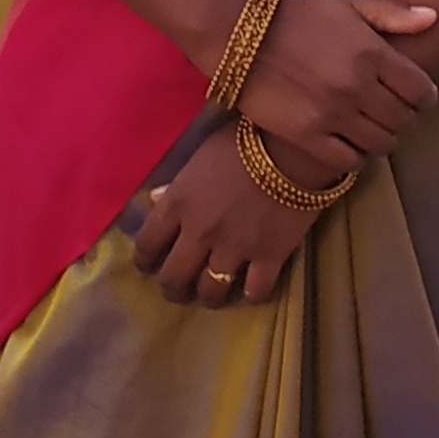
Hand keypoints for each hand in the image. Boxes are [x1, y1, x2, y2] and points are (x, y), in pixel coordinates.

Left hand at [133, 125, 322, 305]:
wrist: (294, 145)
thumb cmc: (243, 140)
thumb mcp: (201, 156)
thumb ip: (177, 184)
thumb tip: (156, 200)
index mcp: (178, 204)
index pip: (147, 244)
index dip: (144, 261)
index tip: (149, 266)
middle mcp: (200, 233)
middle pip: (174, 278)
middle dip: (172, 289)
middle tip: (178, 290)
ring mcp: (235, 248)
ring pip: (211, 291)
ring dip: (208, 296)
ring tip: (212, 295)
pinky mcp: (269, 256)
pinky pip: (255, 291)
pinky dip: (251, 294)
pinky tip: (250, 289)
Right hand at [233, 0, 437, 170]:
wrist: (240, 40)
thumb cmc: (297, 18)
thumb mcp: (345, 5)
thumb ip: (392, 13)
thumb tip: (434, 19)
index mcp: (372, 53)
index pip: (422, 91)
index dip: (425, 96)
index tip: (416, 95)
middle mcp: (358, 87)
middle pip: (405, 120)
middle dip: (405, 118)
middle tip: (393, 112)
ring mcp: (333, 115)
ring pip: (382, 144)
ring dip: (384, 138)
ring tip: (373, 127)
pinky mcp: (309, 136)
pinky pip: (350, 160)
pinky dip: (358, 156)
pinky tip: (352, 142)